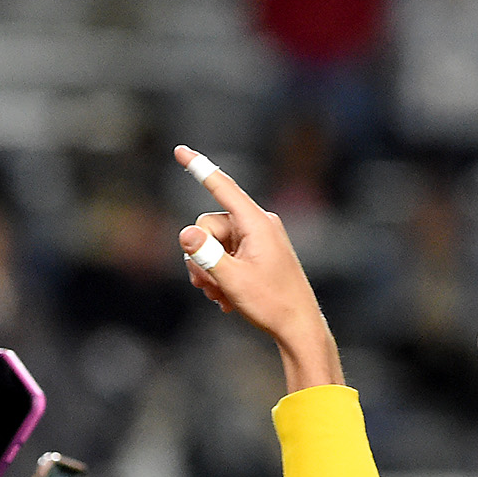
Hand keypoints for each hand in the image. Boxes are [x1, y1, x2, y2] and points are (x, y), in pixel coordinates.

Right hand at [172, 146, 339, 388]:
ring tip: (220, 295)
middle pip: (208, 226)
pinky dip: (220, 275)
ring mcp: (258, 238)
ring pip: (212, 243)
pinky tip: (227, 297)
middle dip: (200, 256)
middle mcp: (258, 224)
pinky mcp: (256, 252)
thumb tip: (185, 233)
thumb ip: (205, 255)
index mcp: (257, 223)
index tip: (179, 150)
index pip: (223, 189)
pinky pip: (224, 254)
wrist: (298, 326)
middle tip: (208, 286)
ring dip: (208, 270)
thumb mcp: (232, 280)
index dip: (199, 168)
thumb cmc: (270, 303)